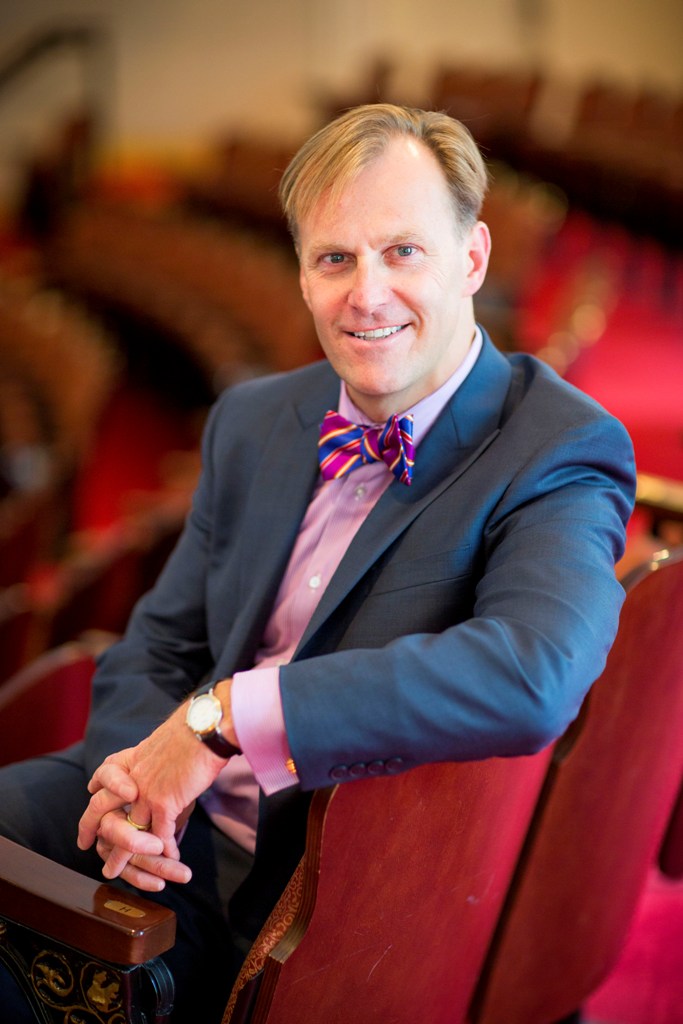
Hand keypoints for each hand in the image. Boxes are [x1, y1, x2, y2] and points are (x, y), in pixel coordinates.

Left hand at [78, 679, 236, 889]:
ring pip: (128, 831)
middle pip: (102, 808)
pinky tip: (169, 859)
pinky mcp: (164, 804)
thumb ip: (156, 759)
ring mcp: (146, 792)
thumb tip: (166, 764)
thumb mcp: (165, 741)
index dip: (96, 788)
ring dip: (122, 855)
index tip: (90, 795)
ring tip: (113, 871)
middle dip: (91, 829)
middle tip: (85, 845)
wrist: (204, 728)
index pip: (104, 774)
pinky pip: (159, 836)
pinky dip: (164, 851)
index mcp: (133, 758)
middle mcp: (133, 777)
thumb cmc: (194, 729)